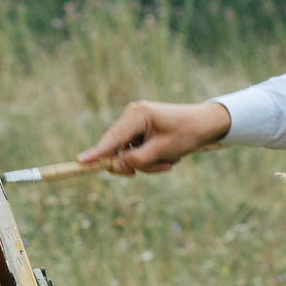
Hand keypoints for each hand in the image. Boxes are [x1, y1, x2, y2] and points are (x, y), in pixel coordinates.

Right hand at [78, 99, 230, 175]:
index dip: (96, 154)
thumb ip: (135, 160)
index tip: (79, 162)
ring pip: (128, 153)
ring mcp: (135, 122)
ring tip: (169, 162)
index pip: (111, 139)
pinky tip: (167, 157)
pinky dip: (149, 159)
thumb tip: (113, 166)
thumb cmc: (187, 135)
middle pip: (116, 148)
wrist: (206, 124)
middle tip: (154, 170)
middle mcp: (132, 115)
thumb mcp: (162, 152)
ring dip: (147, 163)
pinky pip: (136, 151)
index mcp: (137, 115)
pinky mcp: (140, 129)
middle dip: (135, 164)